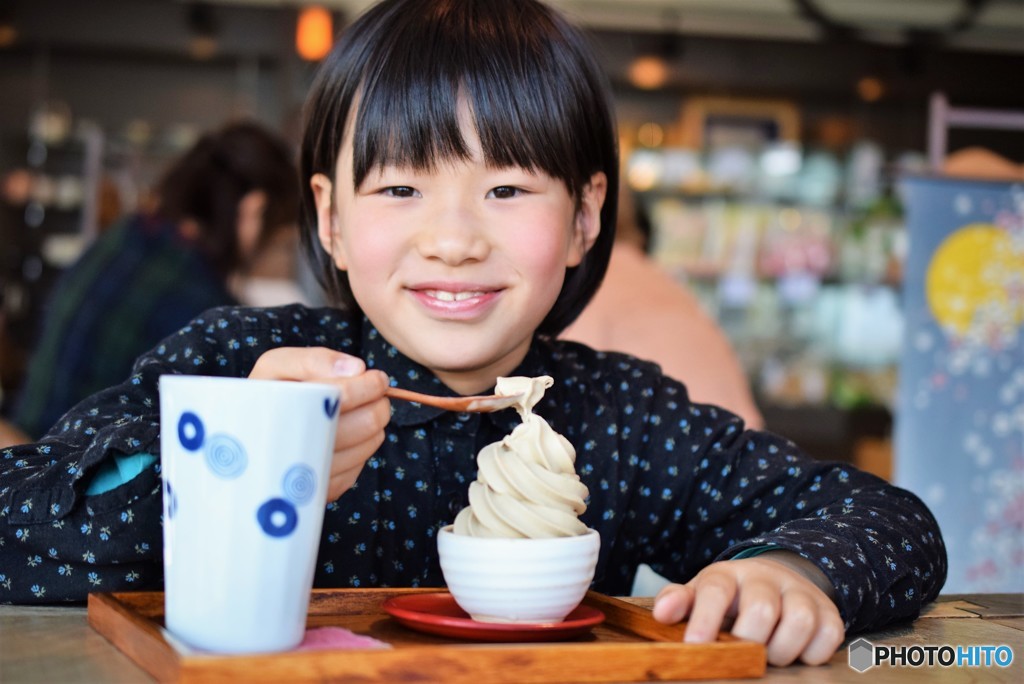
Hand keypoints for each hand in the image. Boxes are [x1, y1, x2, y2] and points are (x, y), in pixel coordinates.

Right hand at [249, 347, 389, 500]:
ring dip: (373, 425)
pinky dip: (361, 448)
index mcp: (278, 410)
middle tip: (374, 393)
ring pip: (369, 444)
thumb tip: (356, 368)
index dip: (366, 386)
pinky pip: (358, 467)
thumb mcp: (278, 366)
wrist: (244, 436)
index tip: (376, 378)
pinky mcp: (319, 493)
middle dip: (377, 404)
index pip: (340, 396)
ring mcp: (307, 477)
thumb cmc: (267, 394)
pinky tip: (344, 437)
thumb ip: (314, 360)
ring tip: (359, 411)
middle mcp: (292, 449)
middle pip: (365, 423)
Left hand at [651, 553, 844, 665]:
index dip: (705, 620)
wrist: (776, 580)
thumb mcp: (700, 594)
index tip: (696, 646)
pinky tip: (796, 652)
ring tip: (769, 656)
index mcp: (728, 575)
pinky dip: (812, 653)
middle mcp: (766, 578)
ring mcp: (800, 592)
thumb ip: (679, 601)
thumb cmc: (730, 597)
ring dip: (781, 650)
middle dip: (750, 641)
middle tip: (743, 653)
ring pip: (798, 621)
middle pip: (761, 609)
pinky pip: (829, 635)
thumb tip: (662, 613)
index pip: (716, 591)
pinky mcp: (828, 611)